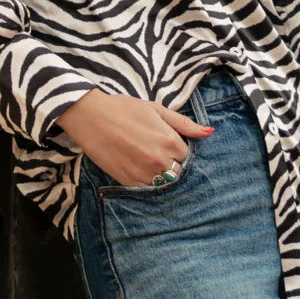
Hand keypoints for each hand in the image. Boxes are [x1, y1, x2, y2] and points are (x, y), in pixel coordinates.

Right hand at [55, 89, 213, 186]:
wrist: (90, 116)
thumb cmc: (124, 109)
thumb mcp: (156, 109)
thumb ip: (184, 123)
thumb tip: (209, 132)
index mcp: (169, 140)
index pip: (189, 157)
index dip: (182, 152)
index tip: (173, 147)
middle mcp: (159, 160)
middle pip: (179, 173)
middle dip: (174, 166)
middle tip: (162, 156)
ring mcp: (143, 173)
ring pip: (164, 184)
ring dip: (162, 176)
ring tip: (150, 162)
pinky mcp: (127, 181)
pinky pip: (147, 189)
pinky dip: (148, 182)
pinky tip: (140, 169)